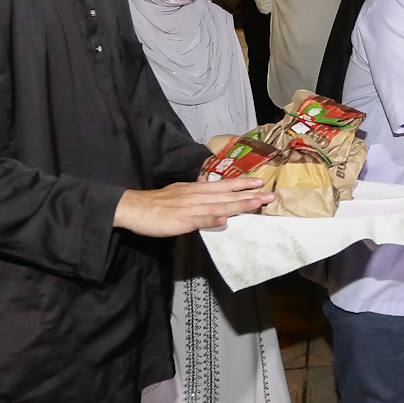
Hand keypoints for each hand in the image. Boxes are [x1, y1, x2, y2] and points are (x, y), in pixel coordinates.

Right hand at [114, 178, 273, 235]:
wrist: (134, 207)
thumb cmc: (157, 204)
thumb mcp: (180, 195)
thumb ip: (197, 197)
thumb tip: (212, 198)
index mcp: (196, 190)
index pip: (223, 186)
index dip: (242, 184)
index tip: (259, 182)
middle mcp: (197, 196)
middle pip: (227, 194)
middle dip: (249, 193)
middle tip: (269, 193)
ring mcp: (190, 208)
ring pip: (219, 205)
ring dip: (238, 204)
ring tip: (256, 203)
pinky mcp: (181, 220)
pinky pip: (198, 220)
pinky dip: (211, 220)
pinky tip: (224, 220)